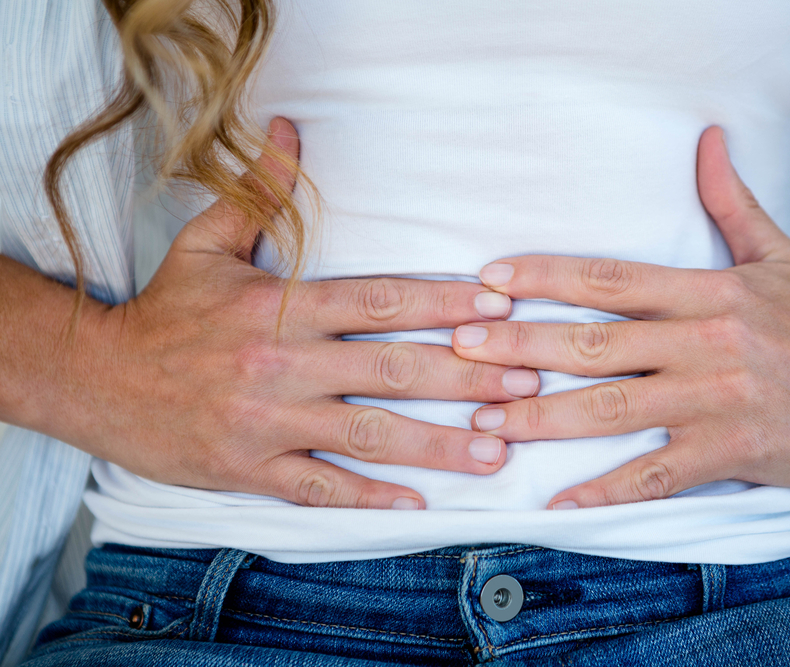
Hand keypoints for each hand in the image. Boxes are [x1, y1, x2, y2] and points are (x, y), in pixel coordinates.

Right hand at [68, 118, 535, 508]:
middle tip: (527, 382)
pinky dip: (370, 496)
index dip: (445, 304)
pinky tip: (419, 503)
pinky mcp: (252, 468)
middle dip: (467, 377)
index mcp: (282, 306)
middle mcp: (283, 364)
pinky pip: (320, 488)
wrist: (98, 379)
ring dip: (439, 443)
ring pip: (368, 434)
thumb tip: (291, 130)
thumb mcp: (207, 243)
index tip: (500, 309)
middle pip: (392, 370)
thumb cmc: (165, 311)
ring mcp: (270, 422)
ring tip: (499, 449)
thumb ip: (259, 194)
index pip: (381, 301)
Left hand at [452, 126, 789, 508]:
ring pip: (610, 408)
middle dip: (520, 346)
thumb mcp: (776, 255)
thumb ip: (730, 201)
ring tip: (483, 421)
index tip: (490, 279)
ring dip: (541, 417)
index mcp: (706, 292)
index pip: (609, 277)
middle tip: (460, 347)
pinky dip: (604, 488)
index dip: (545, 276)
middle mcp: (701, 342)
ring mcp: (712, 400)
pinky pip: (654, 474)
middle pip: (594, 343)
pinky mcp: (726, 451)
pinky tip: (557, 498)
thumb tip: (707, 138)